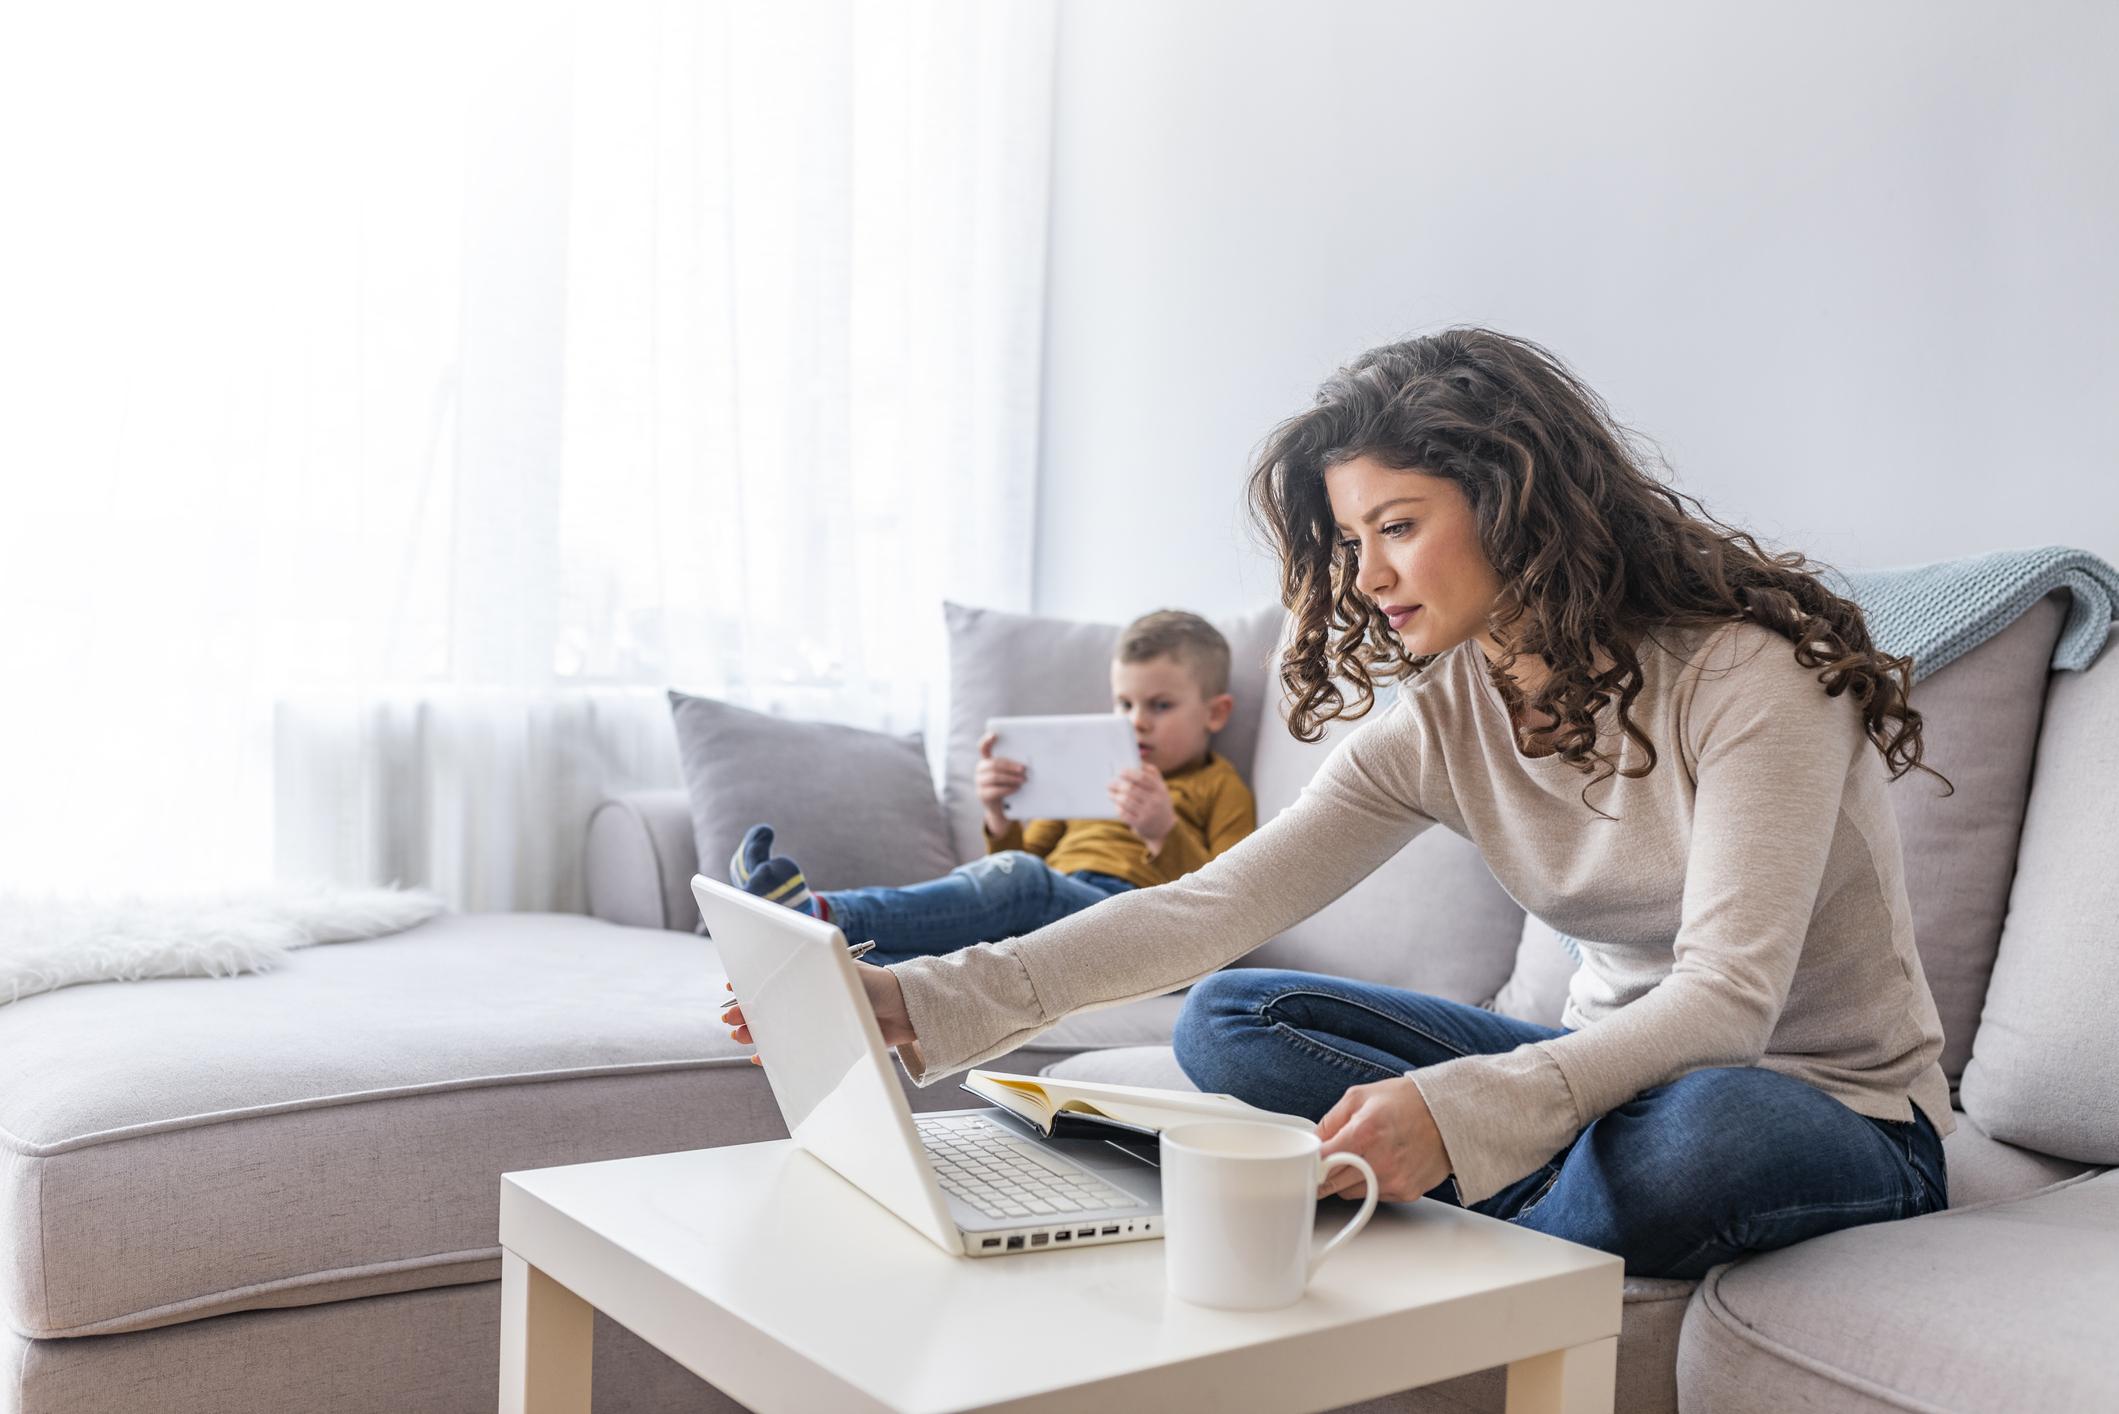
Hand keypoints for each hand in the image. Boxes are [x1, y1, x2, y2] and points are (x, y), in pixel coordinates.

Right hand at [721, 962, 916, 1066]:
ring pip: (777, 1024)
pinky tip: (761, 1056)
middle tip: (732, 1019)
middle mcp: (811, 994)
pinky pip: (793, 1046)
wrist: (908, 1013)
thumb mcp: (841, 976)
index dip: (750, 982)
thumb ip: (815, 977)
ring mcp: (817, 1017)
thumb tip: (776, 987)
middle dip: (748, 1010)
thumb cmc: (876, 986)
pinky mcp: (826, 1039)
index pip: (772, 974)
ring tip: (742, 1036)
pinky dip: (775, 1051)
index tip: (732, 989)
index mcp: (812, 972)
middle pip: (770, 1001)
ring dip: (756, 1030)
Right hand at [975, 731, 1026, 835]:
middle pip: (993, 764)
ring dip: (1011, 778)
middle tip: (1023, 769)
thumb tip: (1028, 763)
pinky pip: (995, 790)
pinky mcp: (982, 795)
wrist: (1000, 809)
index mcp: (986, 761)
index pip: (983, 748)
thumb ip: (1013, 766)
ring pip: (995, 777)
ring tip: (1023, 780)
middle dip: (1009, 766)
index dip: (987, 740)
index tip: (994, 734)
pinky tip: (1016, 788)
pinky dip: (1008, 788)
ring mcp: (979, 783)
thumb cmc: (1008, 786)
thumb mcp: (1009, 774)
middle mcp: (980, 770)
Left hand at [1107, 763, 1174, 852]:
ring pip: (1126, 801)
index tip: (1119, 771)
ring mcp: (1148, 813)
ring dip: (1115, 796)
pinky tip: (1116, 804)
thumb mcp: (1160, 787)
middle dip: (1117, 785)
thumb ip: (1151, 773)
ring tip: (1109, 793)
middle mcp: (1155, 801)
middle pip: (1131, 789)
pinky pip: (1125, 814)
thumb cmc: (1159, 802)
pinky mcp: (1141, 824)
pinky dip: (1118, 808)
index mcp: (1159, 789)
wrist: (1165, 827)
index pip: (1143, 778)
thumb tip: (1137, 760)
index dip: (1129, 773)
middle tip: (1109, 783)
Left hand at [1315, 1076, 1452, 1201]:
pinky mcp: (1406, 1192)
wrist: (1449, 1115)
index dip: (1311, 1162)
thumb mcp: (1360, 1096)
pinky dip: (1370, 1184)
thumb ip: (1330, 1120)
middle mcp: (1379, 1160)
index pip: (1323, 1161)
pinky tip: (1381, 1164)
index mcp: (1364, 1131)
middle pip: (1332, 1182)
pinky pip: (1373, 1196)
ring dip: (1346, 1179)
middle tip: (1326, 1162)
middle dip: (1324, 1173)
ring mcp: (1394, 1180)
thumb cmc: (1407, 1102)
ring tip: (1360, 1157)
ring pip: (1349, 1193)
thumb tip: (1312, 1141)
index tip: (1307, 1162)